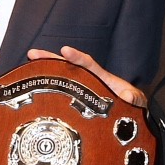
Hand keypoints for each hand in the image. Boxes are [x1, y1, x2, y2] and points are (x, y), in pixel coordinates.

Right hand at [26, 46, 144, 107]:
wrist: (131, 114)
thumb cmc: (133, 105)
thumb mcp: (136, 102)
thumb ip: (133, 99)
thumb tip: (127, 97)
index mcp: (101, 79)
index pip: (87, 64)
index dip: (77, 57)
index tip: (65, 50)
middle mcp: (89, 81)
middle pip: (67, 66)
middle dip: (51, 59)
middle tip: (33, 53)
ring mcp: (82, 89)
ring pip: (62, 77)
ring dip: (46, 71)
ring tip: (28, 65)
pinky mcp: (78, 100)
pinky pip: (62, 93)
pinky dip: (48, 89)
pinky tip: (35, 89)